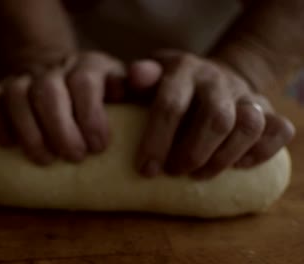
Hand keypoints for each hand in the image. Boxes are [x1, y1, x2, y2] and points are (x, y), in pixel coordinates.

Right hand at [0, 51, 159, 164]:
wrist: (60, 79)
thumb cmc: (101, 99)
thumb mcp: (124, 92)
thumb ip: (137, 87)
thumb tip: (145, 80)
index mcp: (88, 67)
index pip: (85, 82)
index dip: (90, 115)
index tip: (98, 147)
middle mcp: (53, 69)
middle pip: (48, 92)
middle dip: (60, 129)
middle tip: (73, 157)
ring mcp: (22, 78)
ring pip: (16, 95)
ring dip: (29, 131)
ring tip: (45, 160)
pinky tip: (6, 144)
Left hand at [131, 49, 295, 178]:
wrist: (210, 75)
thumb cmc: (169, 86)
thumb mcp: (149, 78)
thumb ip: (138, 78)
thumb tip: (134, 76)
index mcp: (183, 69)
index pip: (171, 105)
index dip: (158, 141)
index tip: (147, 170)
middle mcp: (217, 79)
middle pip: (216, 119)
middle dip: (193, 153)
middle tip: (174, 172)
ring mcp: (245, 93)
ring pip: (250, 126)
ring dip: (224, 158)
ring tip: (200, 174)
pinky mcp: (268, 109)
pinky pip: (280, 130)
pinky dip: (262, 152)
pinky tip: (238, 166)